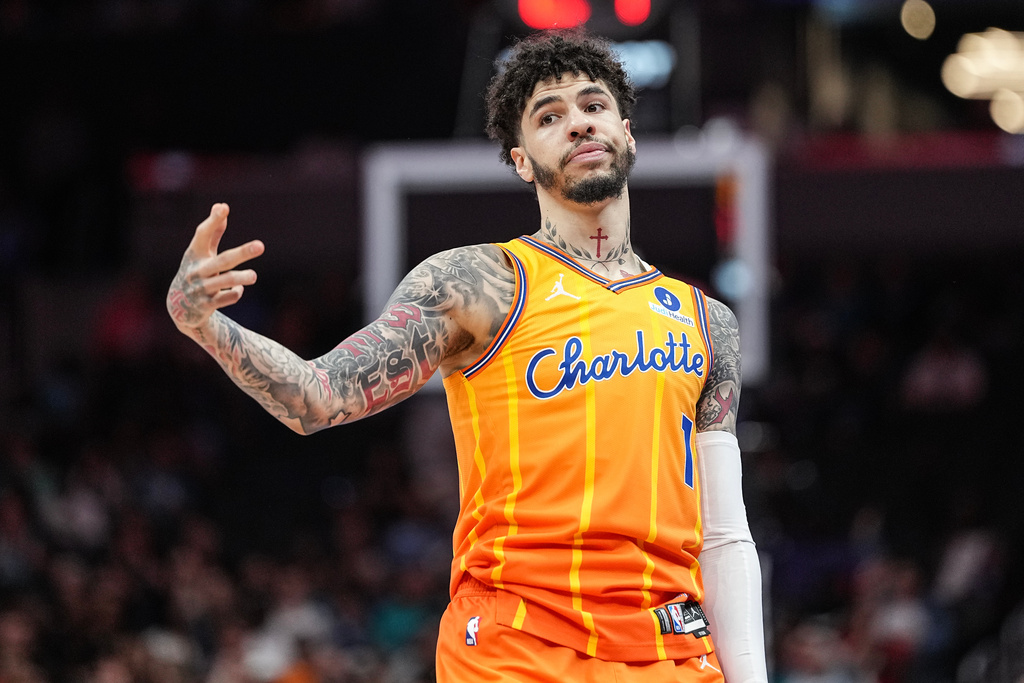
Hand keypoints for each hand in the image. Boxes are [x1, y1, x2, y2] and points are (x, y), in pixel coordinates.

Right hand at [166, 203, 263, 330]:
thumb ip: (212, 231)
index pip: (202, 234)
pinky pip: (226, 299)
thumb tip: (222, 205)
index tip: (224, 208)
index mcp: (195, 253)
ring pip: (224, 281)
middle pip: (222, 260)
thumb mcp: (201, 253)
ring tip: (254, 276)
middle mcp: (197, 270)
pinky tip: (239, 289)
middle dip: (242, 252)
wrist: (180, 307)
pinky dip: (235, 293)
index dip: (213, 221)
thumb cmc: (196, 271)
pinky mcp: (206, 305)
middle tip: (261, 246)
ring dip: (240, 278)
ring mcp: (201, 288)